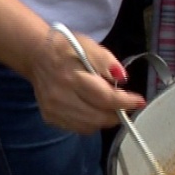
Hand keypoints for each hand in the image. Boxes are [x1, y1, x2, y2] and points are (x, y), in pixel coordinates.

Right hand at [28, 29, 145, 132]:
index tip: (139, 101)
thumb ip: (107, 61)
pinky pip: (78, 128)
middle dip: (116, 113)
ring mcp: (53, 110)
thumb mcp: (89, 45)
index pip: (105, 98)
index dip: (125, 102)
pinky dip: (90, 122)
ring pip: (89, 126)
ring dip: (104, 119)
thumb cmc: (66, 48)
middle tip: (123, 104)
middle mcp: (61, 97)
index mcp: (72, 77)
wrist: (36, 55)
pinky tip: (91, 108)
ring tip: (107, 105)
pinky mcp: (50, 117)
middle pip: (98, 118)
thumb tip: (122, 78)